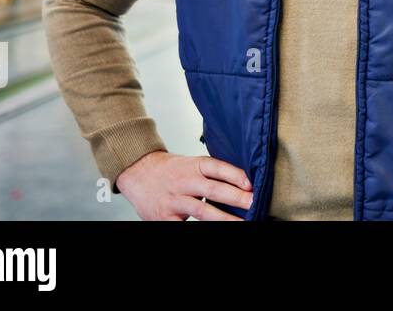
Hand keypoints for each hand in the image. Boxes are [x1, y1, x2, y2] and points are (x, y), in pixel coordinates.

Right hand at [116, 150, 253, 219]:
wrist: (138, 173)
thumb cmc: (171, 170)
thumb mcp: (192, 164)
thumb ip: (212, 173)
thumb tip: (243, 183)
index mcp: (194, 165)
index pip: (218, 168)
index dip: (236, 175)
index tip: (252, 184)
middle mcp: (185, 181)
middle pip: (213, 189)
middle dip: (236, 198)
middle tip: (254, 203)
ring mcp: (175, 200)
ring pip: (202, 210)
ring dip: (224, 218)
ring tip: (242, 222)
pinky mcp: (165, 217)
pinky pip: (184, 225)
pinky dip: (201, 228)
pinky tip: (216, 228)